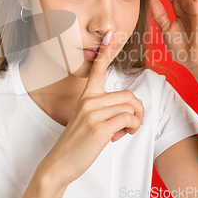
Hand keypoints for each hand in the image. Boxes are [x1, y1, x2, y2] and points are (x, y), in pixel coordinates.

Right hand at [39, 30, 144, 185]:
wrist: (60, 162)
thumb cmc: (77, 142)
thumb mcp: (88, 120)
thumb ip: (105, 110)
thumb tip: (130, 111)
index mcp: (86, 96)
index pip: (97, 69)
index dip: (105, 52)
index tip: (110, 34)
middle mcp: (89, 100)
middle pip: (128, 95)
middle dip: (137, 110)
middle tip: (131, 124)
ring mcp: (93, 113)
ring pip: (130, 107)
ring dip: (135, 121)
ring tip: (124, 132)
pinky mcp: (99, 127)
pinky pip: (129, 119)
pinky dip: (133, 127)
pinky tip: (122, 135)